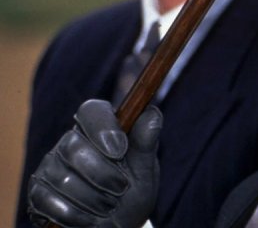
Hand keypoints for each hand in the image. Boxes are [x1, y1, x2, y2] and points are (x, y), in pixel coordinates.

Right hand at [27, 99, 161, 227]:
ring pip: (63, 179)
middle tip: (121, 189)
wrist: (118, 225)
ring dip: (93, 200)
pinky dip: (75, 215)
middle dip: (103, 175)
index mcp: (100, 128)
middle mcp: (71, 142)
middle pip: (73, 147)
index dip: (103, 128)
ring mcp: (51, 166)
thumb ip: (146, 142)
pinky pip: (47, 201)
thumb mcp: (145, 170)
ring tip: (109, 206)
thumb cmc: (132, 193)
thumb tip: (151, 112)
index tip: (119, 152)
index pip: (92, 110)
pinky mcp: (38, 192)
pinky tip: (89, 218)